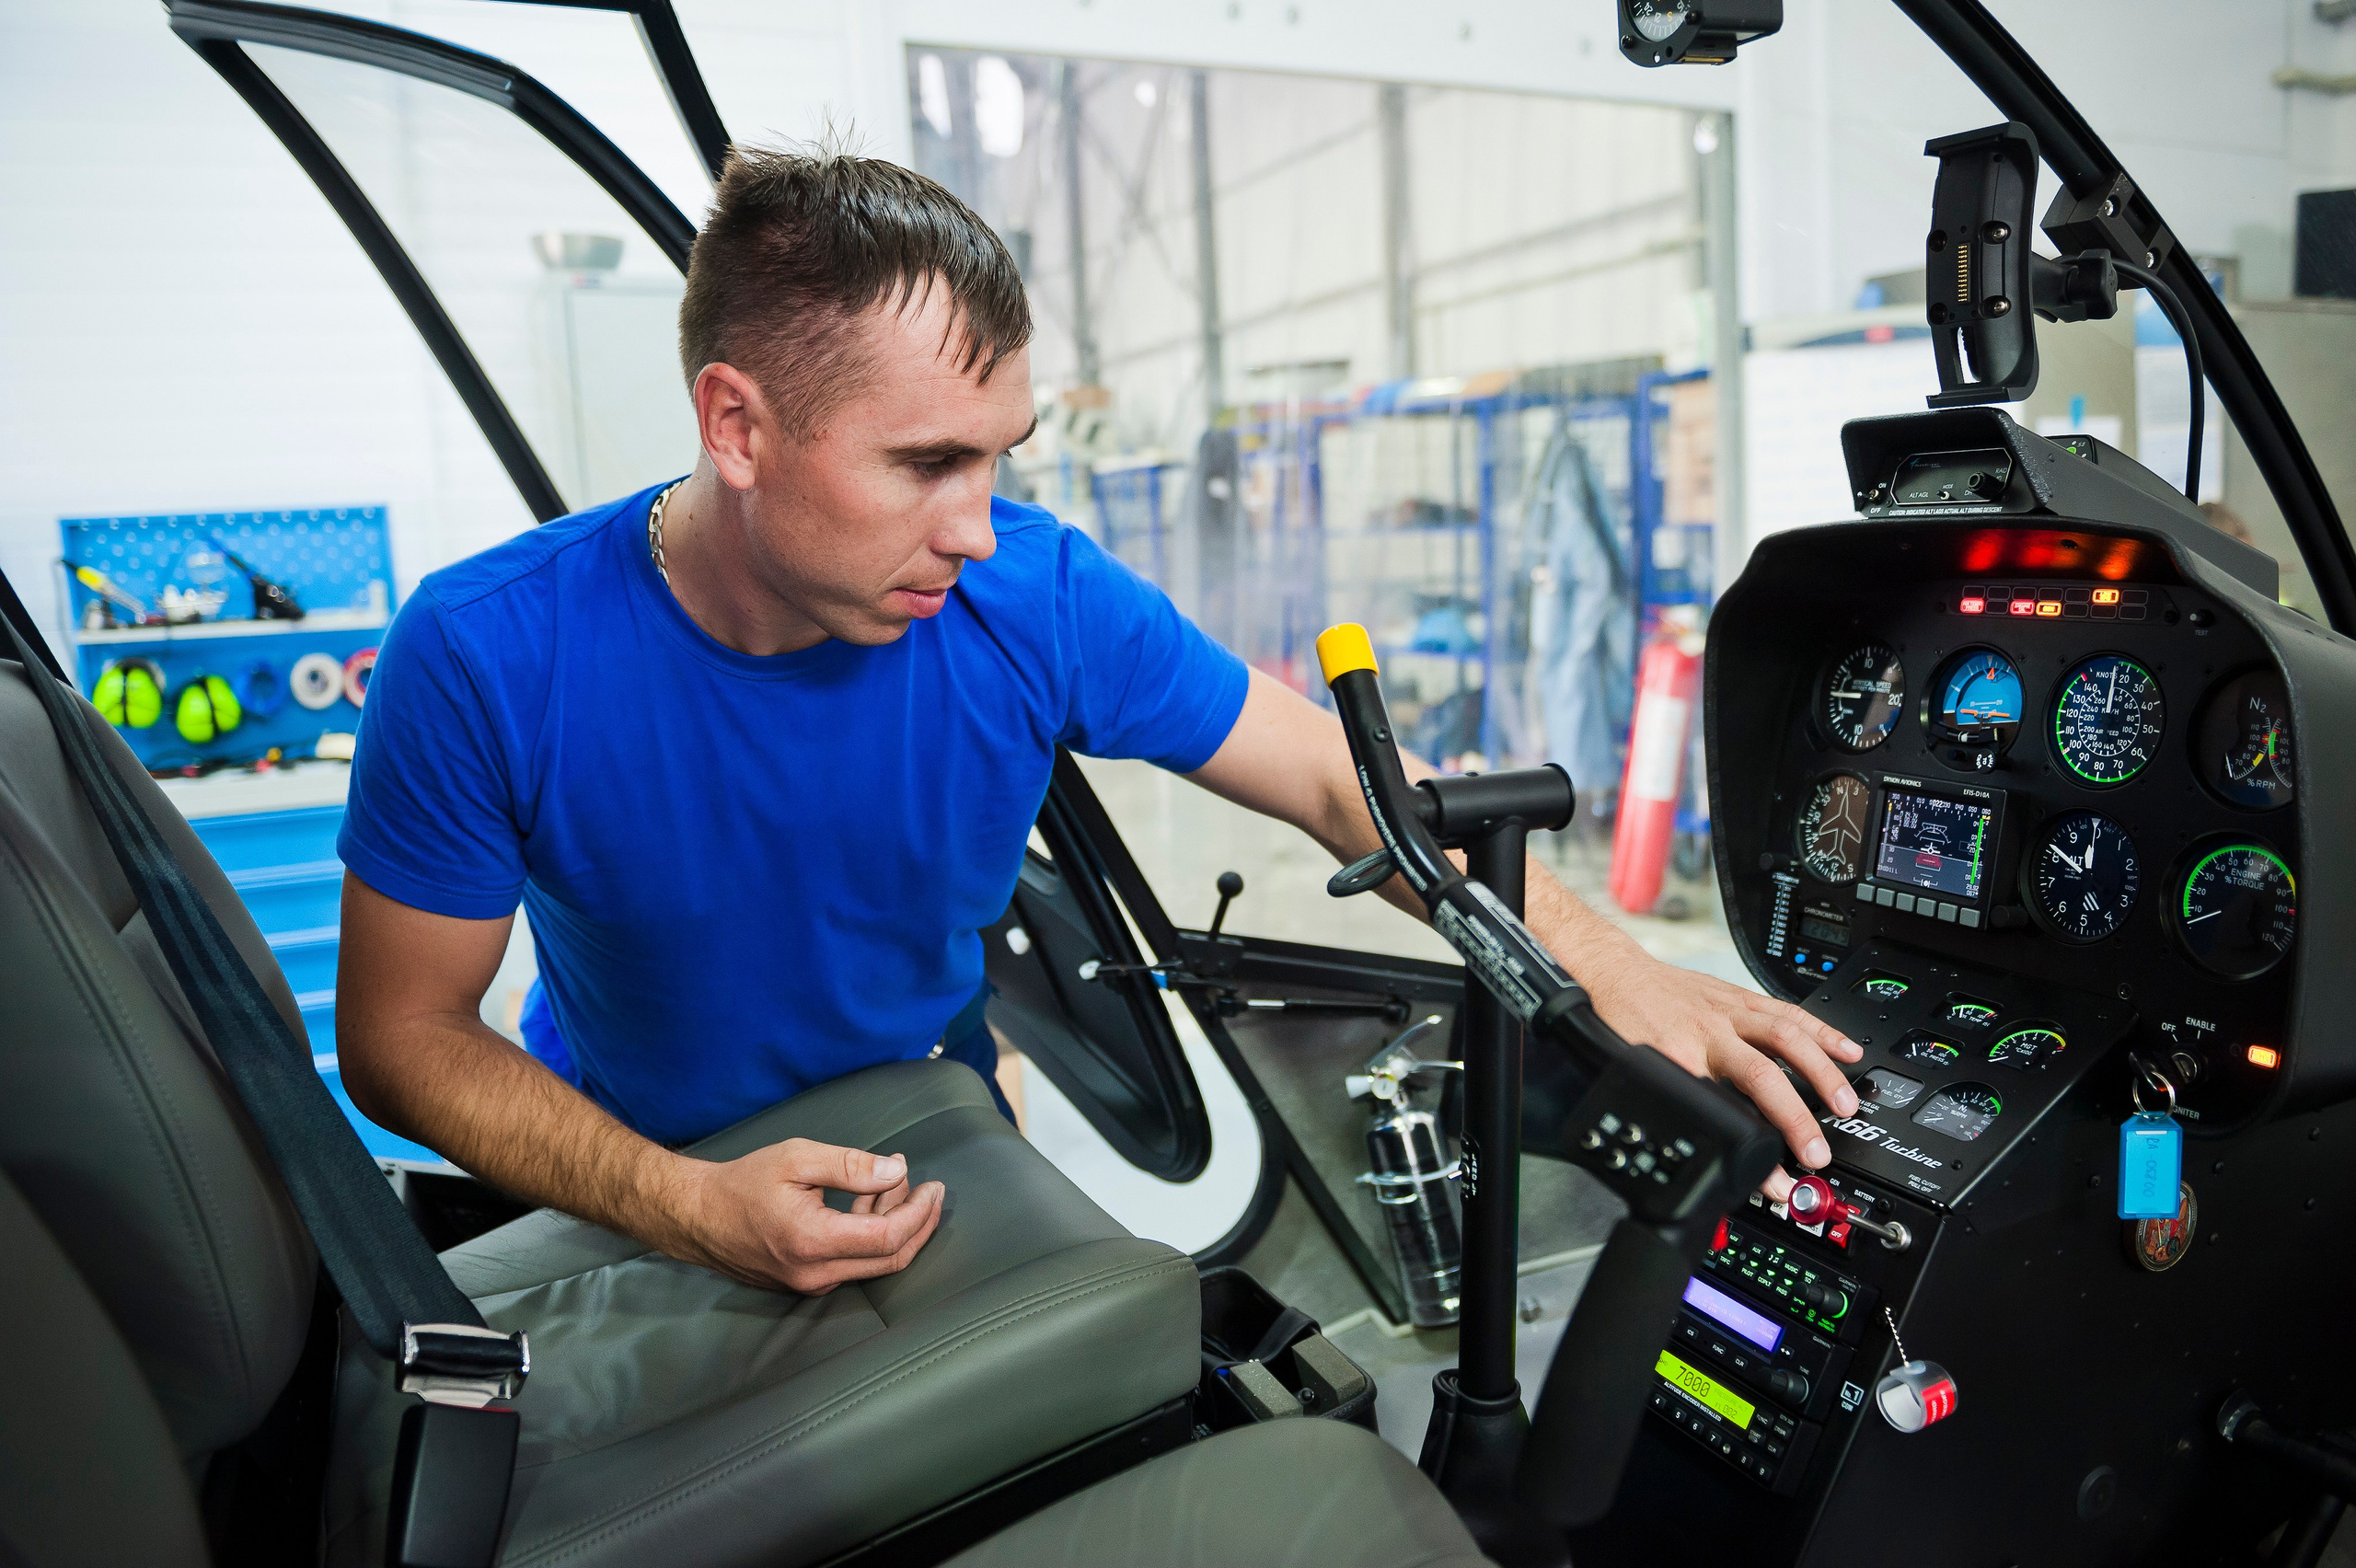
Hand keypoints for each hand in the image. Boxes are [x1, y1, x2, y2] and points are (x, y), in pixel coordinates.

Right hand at [670, 1138, 944, 1292]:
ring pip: (873, 1262)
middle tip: (931, 1191)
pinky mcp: (805, 1282)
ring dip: (896, 1224)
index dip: (919, 1213)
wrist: (696, 1217)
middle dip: (919, 1223)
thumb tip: (897, 1171)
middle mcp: (815, 1273)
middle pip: (891, 1259)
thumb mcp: (797, 1159)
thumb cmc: (742, 1183)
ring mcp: (810, 1283)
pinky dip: (872, 1234)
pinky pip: (853, 1263)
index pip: (888, 1238)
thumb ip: (851, 1166)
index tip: (934, 1187)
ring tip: (897, 1181)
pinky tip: (871, 1201)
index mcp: (814, 1241)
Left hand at [1573, 942, 1862, 1200]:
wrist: (1615, 972)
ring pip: (1784, 1038)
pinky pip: (1787, 1013)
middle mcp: (1708, 1033)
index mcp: (1678, 1056)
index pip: (1722, 1112)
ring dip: (1820, 1073)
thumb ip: (1672, 1106)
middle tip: (1816, 1152)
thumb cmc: (1621, 1019)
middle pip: (1760, 1076)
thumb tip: (1699, 1152)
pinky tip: (1847, 1051)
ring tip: (1846, 1105)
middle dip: (1794, 1119)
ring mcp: (1728, 1013)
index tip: (1773, 1183)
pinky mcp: (1740, 998)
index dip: (1751, 1152)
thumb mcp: (1634, 1071)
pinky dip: (1821, 1032)